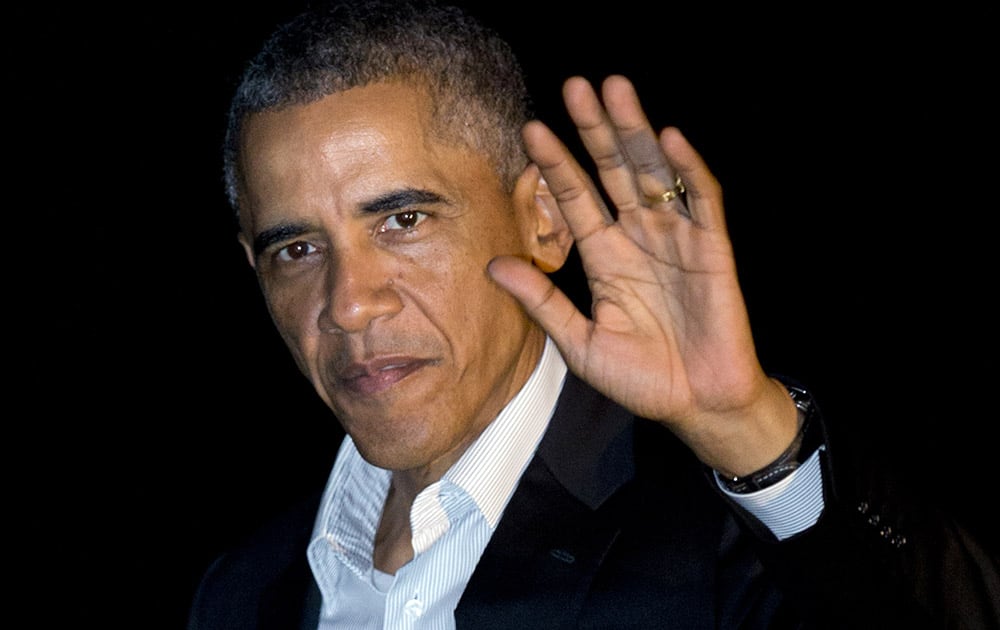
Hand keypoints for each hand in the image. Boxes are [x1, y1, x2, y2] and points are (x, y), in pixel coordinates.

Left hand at [488, 75, 797, 474]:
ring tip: (615, 91)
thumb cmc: (642, 378)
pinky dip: (688, 170)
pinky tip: (668, 138)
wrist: (699, 405)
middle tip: (576, 86)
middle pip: (615, 171)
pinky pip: (701, 202)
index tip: (530, 129)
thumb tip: (493, 265)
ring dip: (636, 132)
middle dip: (595, 129)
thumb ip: (542, 301)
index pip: (577, 199)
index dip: (556, 164)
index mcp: (606, 257)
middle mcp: (639, 238)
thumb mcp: (581, 342)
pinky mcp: (713, 250)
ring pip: (654, 173)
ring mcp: (677, 239)